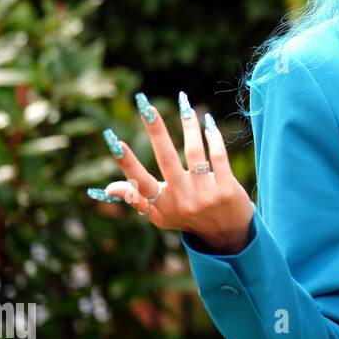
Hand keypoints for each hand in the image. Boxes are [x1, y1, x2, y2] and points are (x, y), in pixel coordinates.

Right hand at [87, 91, 254, 253]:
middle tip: (146, 105)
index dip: (126, 162)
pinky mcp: (227, 189)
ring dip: (188, 126)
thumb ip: (138, 201)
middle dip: (155, 131)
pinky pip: (218, 157)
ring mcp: (206, 195)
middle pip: (166, 159)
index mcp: (163, 204)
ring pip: (194, 152)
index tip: (113, 139)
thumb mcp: (162, 216)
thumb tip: (109, 187)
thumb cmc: (189, 219)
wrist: (229, 233)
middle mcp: (183, 199)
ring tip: (184, 104)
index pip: (140, 182)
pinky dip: (212, 138)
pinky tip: (207, 123)